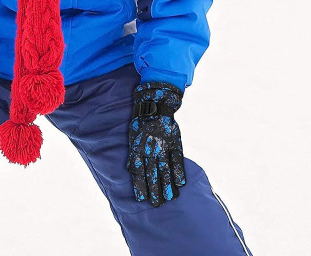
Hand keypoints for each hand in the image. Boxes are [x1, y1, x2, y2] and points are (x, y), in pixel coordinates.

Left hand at [127, 82, 184, 206]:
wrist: (154, 106)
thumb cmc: (140, 124)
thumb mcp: (132, 138)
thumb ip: (133, 154)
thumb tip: (129, 170)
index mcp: (138, 148)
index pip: (138, 171)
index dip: (140, 186)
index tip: (141, 199)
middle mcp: (150, 149)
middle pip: (152, 173)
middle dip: (154, 190)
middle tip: (157, 204)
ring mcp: (163, 146)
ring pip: (165, 169)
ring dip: (168, 185)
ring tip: (170, 198)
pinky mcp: (174, 142)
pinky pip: (177, 160)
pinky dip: (179, 172)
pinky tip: (180, 183)